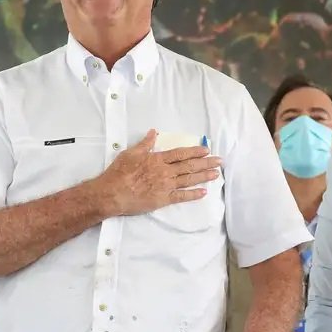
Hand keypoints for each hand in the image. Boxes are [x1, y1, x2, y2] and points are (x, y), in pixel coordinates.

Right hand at [98, 129, 220, 216]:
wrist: (112, 193)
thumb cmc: (119, 172)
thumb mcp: (130, 153)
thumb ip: (145, 144)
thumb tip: (154, 133)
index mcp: (157, 159)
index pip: (180, 154)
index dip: (195, 151)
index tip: (206, 150)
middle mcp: (165, 171)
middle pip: (189, 166)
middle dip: (206, 163)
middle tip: (219, 161)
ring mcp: (165, 186)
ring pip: (189, 180)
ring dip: (204, 176)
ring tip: (216, 174)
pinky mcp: (163, 199)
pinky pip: (181, 197)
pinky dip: (193, 195)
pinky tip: (204, 193)